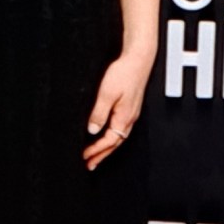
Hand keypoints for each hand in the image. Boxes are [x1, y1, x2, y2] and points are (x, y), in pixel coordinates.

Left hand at [81, 51, 154, 171]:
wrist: (138, 59)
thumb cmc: (124, 73)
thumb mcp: (106, 93)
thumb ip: (99, 113)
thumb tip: (92, 130)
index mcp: (124, 118)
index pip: (109, 141)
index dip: (96, 150)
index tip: (85, 157)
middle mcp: (130, 118)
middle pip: (115, 144)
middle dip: (102, 155)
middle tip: (90, 164)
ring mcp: (131, 113)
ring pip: (118, 137)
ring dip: (106, 147)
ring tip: (97, 154)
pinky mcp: (130, 107)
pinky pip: (120, 128)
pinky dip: (112, 136)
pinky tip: (107, 134)